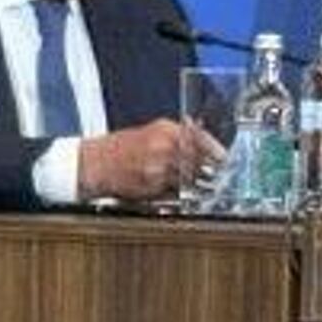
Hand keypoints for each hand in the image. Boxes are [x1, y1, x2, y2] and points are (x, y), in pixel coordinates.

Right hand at [77, 119, 219, 202]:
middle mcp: (165, 145)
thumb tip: (203, 138)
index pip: (201, 138)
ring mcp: (159, 165)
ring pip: (189, 177)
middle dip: (209, 169)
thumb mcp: (152, 132)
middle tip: (217, 177)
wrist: (95, 162)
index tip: (227, 159)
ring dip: (196, 183)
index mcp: (166, 128)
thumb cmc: (122, 148)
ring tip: (197, 186)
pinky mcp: (152, 184)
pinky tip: (175, 191)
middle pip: (200, 159)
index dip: (216, 151)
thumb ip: (179, 135)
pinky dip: (179, 192)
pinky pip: (175, 190)